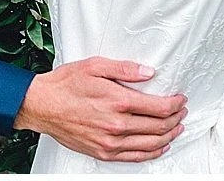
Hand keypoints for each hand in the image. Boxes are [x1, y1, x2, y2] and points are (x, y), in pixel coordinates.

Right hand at [14, 57, 187, 162]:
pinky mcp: (102, 152)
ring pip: (150, 145)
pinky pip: (134, 158)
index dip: (175, 104)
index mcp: (117, 102)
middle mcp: (116, 125)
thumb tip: (149, 73)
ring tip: (177, 129)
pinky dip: (151, 154)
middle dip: (175, 119)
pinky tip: (159, 147)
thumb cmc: (66, 85)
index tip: (181, 99)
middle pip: (158, 127)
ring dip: (168, 137)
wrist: (42, 106)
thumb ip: (125, 69)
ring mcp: (109, 142)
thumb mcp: (96, 66)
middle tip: (182, 112)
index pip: (159, 108)